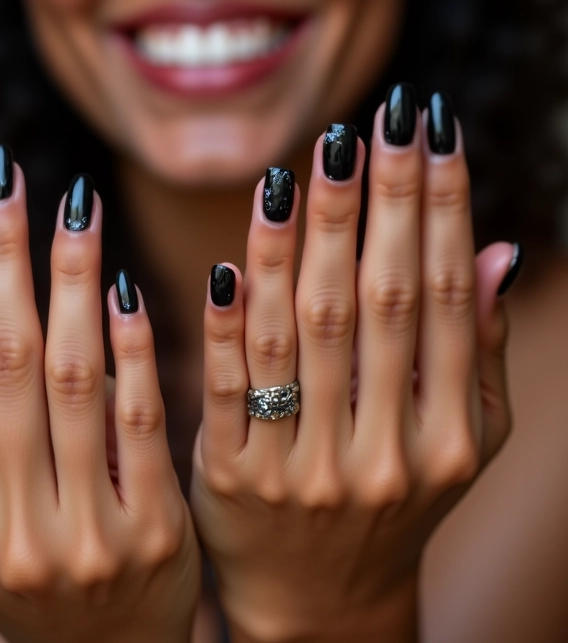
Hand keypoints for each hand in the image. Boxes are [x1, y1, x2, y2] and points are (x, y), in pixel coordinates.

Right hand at [0, 149, 199, 642]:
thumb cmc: (16, 578)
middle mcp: (9, 531)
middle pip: (4, 363)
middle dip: (1, 260)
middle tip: (3, 179)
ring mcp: (86, 532)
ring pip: (74, 380)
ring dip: (70, 283)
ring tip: (72, 207)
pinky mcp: (153, 530)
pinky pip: (140, 421)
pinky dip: (132, 349)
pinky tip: (123, 286)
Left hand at [190, 92, 516, 642]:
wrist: (319, 598)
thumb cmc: (392, 500)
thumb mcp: (457, 442)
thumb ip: (474, 352)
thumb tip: (495, 250)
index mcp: (446, 437)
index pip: (437, 299)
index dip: (437, 209)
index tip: (428, 132)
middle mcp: (380, 450)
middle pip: (373, 302)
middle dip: (375, 203)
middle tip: (372, 124)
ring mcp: (303, 466)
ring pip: (299, 332)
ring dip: (301, 243)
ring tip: (305, 166)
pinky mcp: (233, 476)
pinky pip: (226, 385)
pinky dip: (228, 321)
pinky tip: (231, 259)